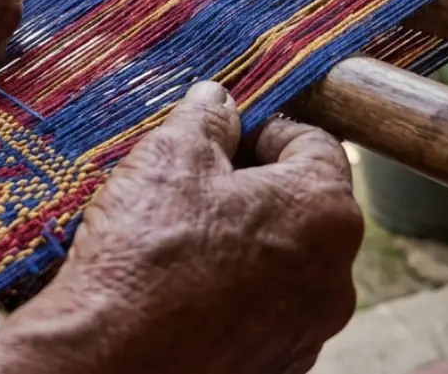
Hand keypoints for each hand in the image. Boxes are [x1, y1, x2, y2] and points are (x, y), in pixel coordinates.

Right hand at [0, 81, 361, 373]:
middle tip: (191, 185)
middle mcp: (334, 278)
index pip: (315, 143)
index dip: (264, 129)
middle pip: (301, 208)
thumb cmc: (147, 255)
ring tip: (177, 242)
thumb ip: (205, 118)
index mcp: (325, 213)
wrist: (113, 360)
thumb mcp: (170, 156)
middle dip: (252, 190)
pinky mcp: (277, 367)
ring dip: (241, 246)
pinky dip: (230, 296)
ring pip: (282, 265)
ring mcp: (308, 331)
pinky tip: (180, 290)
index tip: (223, 135)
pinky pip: (262, 314)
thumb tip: (216, 100)